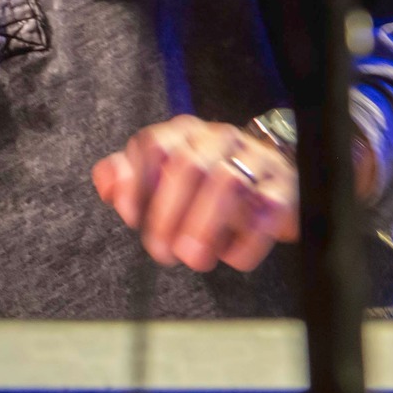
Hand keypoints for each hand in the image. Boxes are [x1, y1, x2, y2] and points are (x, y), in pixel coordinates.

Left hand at [91, 115, 297, 272]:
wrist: (271, 182)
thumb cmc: (205, 186)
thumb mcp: (162, 179)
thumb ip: (128, 179)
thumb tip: (107, 187)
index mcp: (183, 133)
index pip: (152, 146)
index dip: (137, 184)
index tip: (133, 220)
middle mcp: (218, 138)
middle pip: (188, 165)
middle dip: (170, 213)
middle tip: (163, 252)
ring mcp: (255, 159)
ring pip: (227, 182)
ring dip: (204, 225)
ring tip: (194, 259)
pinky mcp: (285, 187)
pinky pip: (267, 208)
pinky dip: (248, 240)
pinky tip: (232, 258)